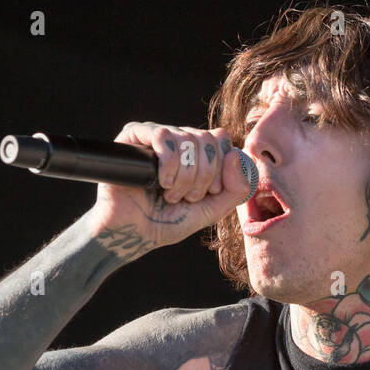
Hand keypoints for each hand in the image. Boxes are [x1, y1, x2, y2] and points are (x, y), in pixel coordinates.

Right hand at [86, 122, 253, 258]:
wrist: (132, 233)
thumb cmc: (167, 222)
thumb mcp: (211, 210)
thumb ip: (236, 189)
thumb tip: (235, 156)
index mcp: (196, 152)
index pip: (222, 140)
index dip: (222, 168)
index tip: (210, 192)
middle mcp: (178, 140)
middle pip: (208, 140)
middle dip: (203, 176)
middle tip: (187, 197)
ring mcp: (156, 136)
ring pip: (188, 139)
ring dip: (184, 176)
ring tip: (170, 195)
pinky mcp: (134, 136)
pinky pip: (163, 135)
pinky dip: (168, 163)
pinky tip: (161, 182)